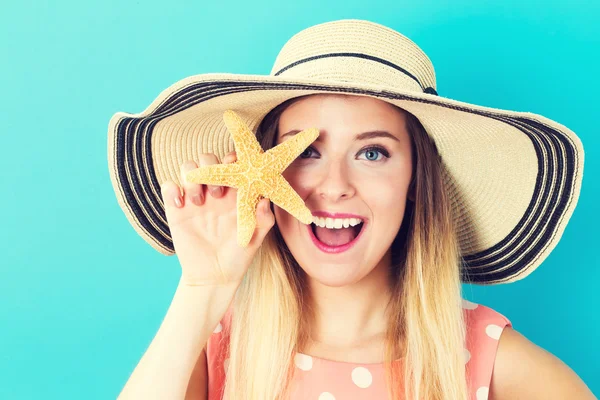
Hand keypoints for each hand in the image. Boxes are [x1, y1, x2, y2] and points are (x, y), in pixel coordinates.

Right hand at [160, 152, 274, 285]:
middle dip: (211, 168)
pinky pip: (168, 187)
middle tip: (217, 193)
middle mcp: (213, 191)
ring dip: (192, 178)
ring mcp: (194, 199)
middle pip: (207, 159)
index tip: (236, 167)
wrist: (214, 276)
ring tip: (198, 202)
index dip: (232, 158)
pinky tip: (180, 205)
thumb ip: (263, 219)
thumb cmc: (238, 255)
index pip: (231, 163)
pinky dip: (172, 189)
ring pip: (187, 168)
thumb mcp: (255, 237)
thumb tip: (265, 200)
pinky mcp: (176, 211)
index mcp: (233, 192)